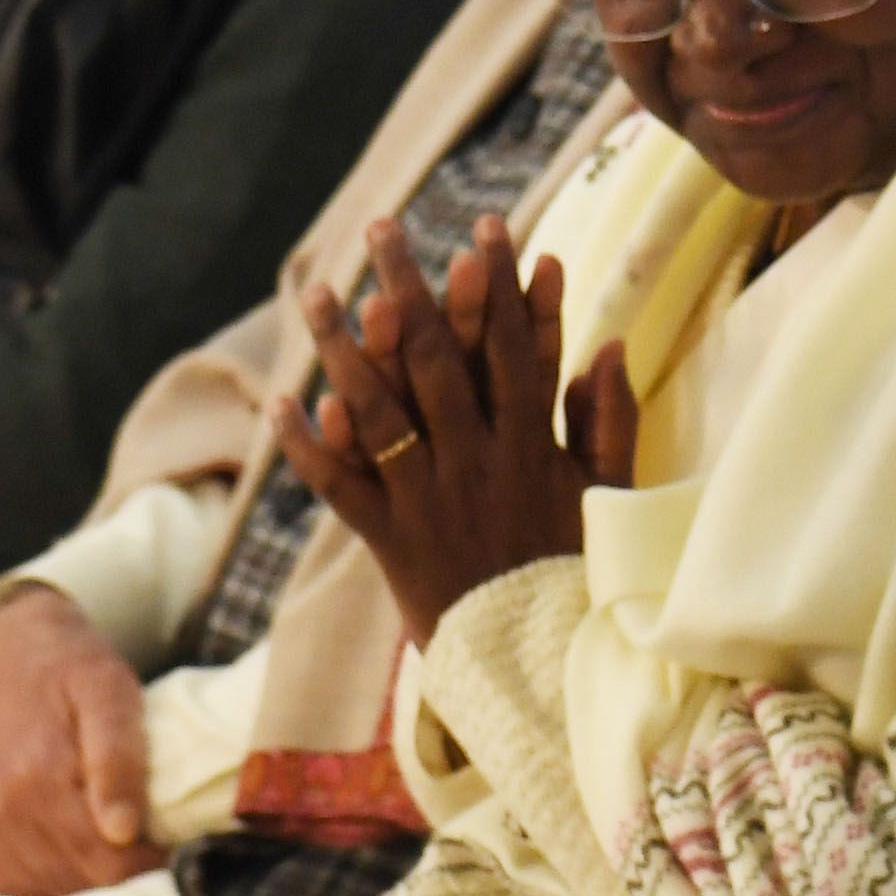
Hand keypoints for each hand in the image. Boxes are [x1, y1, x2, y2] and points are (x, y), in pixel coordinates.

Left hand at [269, 217, 639, 644]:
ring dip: (343, 350)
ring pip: (379, 412)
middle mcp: (475, 461)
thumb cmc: (579, 575)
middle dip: (408, 288)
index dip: (501, 285)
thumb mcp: (610, 494)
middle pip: (437, 361)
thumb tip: (612, 342)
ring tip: (314, 294)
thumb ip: (611, 418)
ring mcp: (428, 499)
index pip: (514, 347)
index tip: (487, 227)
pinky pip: (342, 490)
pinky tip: (283, 404)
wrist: (540, 667)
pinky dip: (312, 448)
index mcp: (531, 445)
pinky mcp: (390, 541)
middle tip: (380, 229)